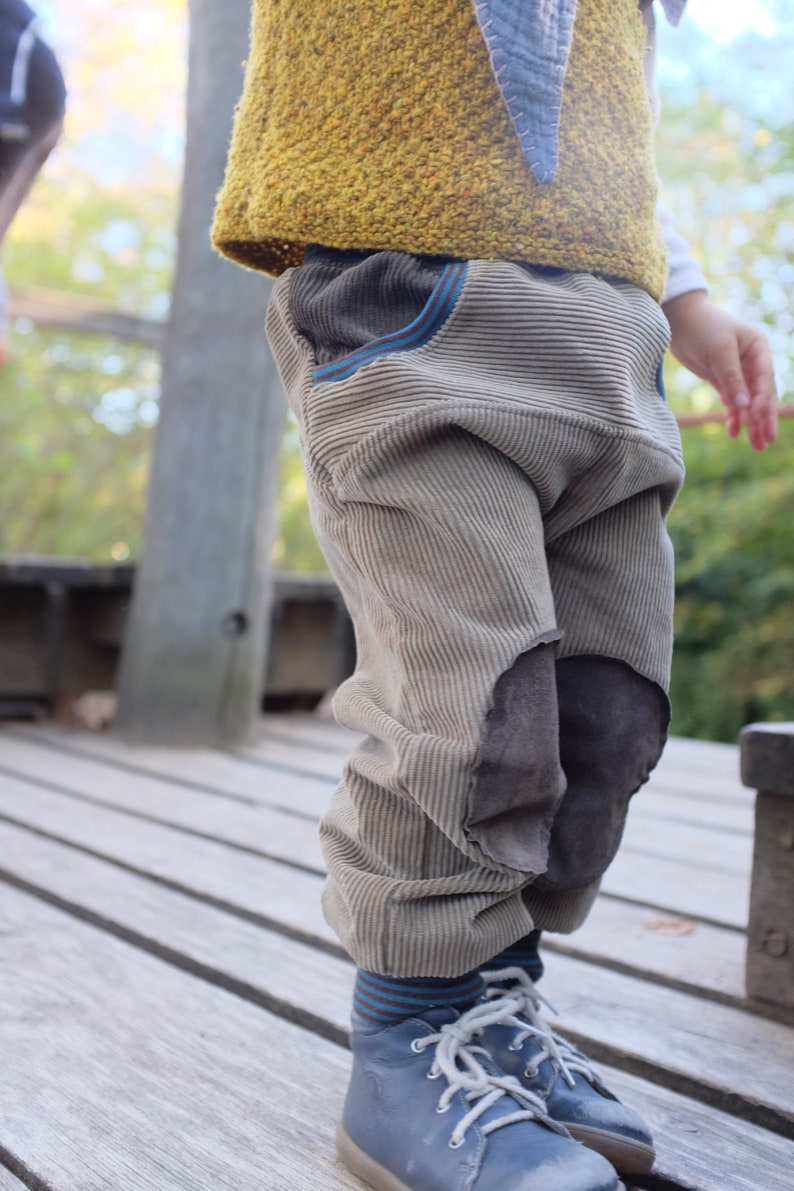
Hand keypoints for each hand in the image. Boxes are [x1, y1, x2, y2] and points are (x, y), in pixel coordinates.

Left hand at [662, 290, 777, 450]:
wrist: (679, 320)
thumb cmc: (703, 328)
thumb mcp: (719, 351)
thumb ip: (732, 378)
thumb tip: (745, 406)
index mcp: (759, 348)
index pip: (765, 379)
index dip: (762, 400)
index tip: (755, 417)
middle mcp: (753, 361)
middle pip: (761, 394)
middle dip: (764, 419)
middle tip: (767, 441)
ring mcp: (738, 371)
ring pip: (748, 401)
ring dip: (752, 423)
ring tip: (757, 446)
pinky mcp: (722, 379)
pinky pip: (732, 401)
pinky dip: (734, 416)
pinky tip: (733, 433)